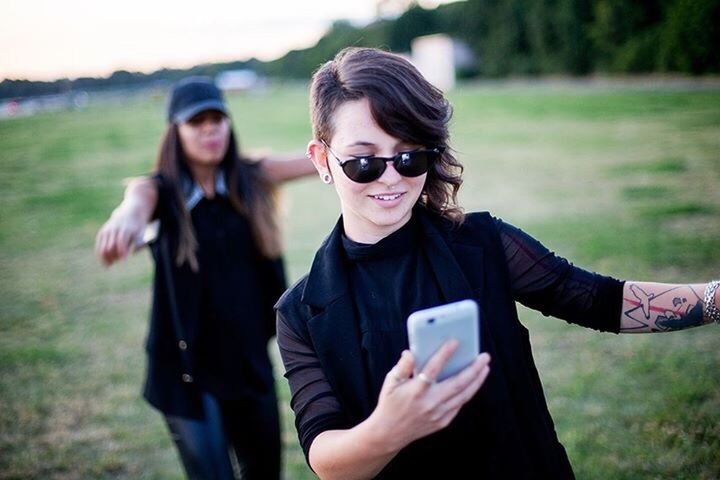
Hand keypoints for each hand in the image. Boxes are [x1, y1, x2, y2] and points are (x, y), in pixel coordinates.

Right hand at [95, 208, 145, 265]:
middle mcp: (114, 229)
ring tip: (109, 265)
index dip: (121, 252)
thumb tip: (129, 255)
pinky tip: (105, 261)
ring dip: (105, 257)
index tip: (123, 261)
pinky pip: (98, 245)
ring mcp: (107, 230)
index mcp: (125, 229)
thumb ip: (137, 245)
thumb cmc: (137, 228)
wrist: (130, 213)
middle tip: (117, 262)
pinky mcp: (102, 232)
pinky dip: (100, 254)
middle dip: (113, 256)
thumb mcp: (141, 234)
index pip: (121, 242)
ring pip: (102, 247)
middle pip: (110, 246)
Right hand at [369, 340, 490, 452]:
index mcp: (415, 390)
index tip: (455, 341)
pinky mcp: (442, 422)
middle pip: (457, 383)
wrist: (389, 433)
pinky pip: (459, 405)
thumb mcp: (390, 382)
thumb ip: (402, 366)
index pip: (432, 368)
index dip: (444, 354)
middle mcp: (429, 402)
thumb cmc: (390, 403)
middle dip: (474, 369)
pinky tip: (473, 383)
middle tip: (484, 356)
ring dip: (477, 381)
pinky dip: (468, 393)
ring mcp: (438, 414)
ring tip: (485, 367)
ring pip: (464, 395)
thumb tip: (411, 352)